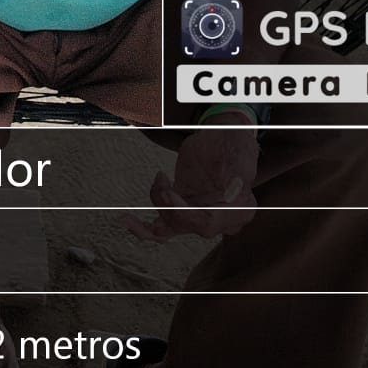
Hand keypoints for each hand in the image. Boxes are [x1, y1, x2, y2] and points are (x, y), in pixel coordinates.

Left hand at [125, 122, 258, 242]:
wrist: (223, 139)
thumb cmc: (232, 145)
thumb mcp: (238, 154)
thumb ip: (237, 173)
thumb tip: (234, 190)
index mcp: (239, 211)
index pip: (208, 222)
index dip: (185, 213)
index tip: (169, 193)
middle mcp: (220, 221)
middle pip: (187, 224)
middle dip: (169, 205)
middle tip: (162, 181)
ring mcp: (198, 216)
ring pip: (171, 224)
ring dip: (158, 204)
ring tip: (160, 177)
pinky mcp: (181, 209)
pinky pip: (163, 228)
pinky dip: (144, 229)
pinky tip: (128, 220)